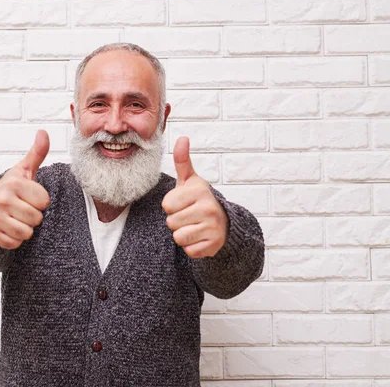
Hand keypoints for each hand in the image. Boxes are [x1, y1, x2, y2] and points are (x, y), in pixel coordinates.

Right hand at [0, 130, 50, 248]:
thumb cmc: (9, 188)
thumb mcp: (23, 170)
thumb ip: (37, 153)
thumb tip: (43, 132)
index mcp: (13, 184)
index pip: (44, 201)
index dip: (39, 200)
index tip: (29, 196)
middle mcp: (2, 201)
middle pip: (37, 219)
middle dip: (32, 215)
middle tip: (21, 208)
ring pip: (27, 233)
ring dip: (25, 228)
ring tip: (15, 218)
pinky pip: (15, 244)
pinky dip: (14, 239)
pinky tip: (7, 227)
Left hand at [162, 137, 227, 258]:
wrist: (223, 223)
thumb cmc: (199, 200)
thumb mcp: (190, 180)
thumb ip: (182, 160)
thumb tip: (182, 138)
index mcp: (199, 191)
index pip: (166, 205)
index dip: (172, 206)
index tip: (184, 203)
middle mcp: (208, 208)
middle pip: (171, 222)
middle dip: (177, 221)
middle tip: (190, 216)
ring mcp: (212, 227)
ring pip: (178, 237)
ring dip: (183, 234)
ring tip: (194, 226)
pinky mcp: (213, 245)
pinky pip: (188, 251)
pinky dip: (192, 247)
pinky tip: (200, 237)